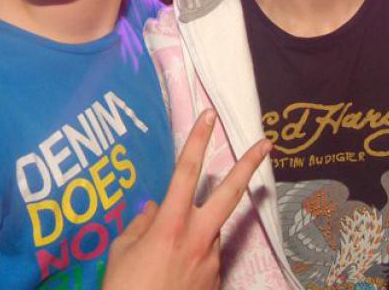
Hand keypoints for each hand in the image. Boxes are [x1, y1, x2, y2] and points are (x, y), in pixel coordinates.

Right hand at [103, 109, 271, 289]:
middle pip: (229, 193)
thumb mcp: (121, 254)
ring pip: (211, 229)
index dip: (198, 140)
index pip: (187, 172)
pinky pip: (205, 256)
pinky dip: (192, 255)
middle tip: (267, 143)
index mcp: (172, 225)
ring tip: (165, 258)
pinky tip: (171, 275)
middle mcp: (199, 238)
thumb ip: (141, 224)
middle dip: (249, 165)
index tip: (209, 116)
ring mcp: (211, 260)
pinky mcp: (215, 280)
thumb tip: (156, 207)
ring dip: (197, 229)